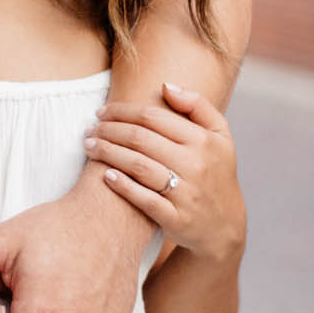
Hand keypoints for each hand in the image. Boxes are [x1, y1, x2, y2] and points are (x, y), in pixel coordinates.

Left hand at [88, 81, 244, 264]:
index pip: (153, 117)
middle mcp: (196, 165)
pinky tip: (105, 175)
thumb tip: (165, 86)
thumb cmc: (215, 172)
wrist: (224, 226)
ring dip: (108, 153)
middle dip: (108, 130)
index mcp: (204, 140)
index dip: (122, 111)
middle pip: (140, 139)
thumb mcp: (220, 135)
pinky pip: (143, 199)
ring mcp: (186, 193)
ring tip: (89, 146)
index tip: (102, 112)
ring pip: (138, 165)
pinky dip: (122, 185)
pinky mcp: (176, 219)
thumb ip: (197, 105)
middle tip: (89, 130)